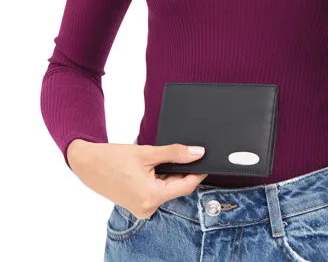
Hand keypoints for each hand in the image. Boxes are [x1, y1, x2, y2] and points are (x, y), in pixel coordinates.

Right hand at [67, 139, 207, 218]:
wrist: (88, 164)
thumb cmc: (113, 158)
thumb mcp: (148, 152)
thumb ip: (176, 154)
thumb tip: (198, 153)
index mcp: (151, 197)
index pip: (186, 186)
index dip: (198, 172)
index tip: (206, 160)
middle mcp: (147, 208)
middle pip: (177, 188)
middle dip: (182, 170)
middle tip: (183, 153)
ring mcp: (142, 209)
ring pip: (167, 189)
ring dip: (169, 174)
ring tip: (159, 159)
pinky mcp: (138, 205)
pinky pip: (157, 191)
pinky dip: (160, 179)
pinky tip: (153, 167)